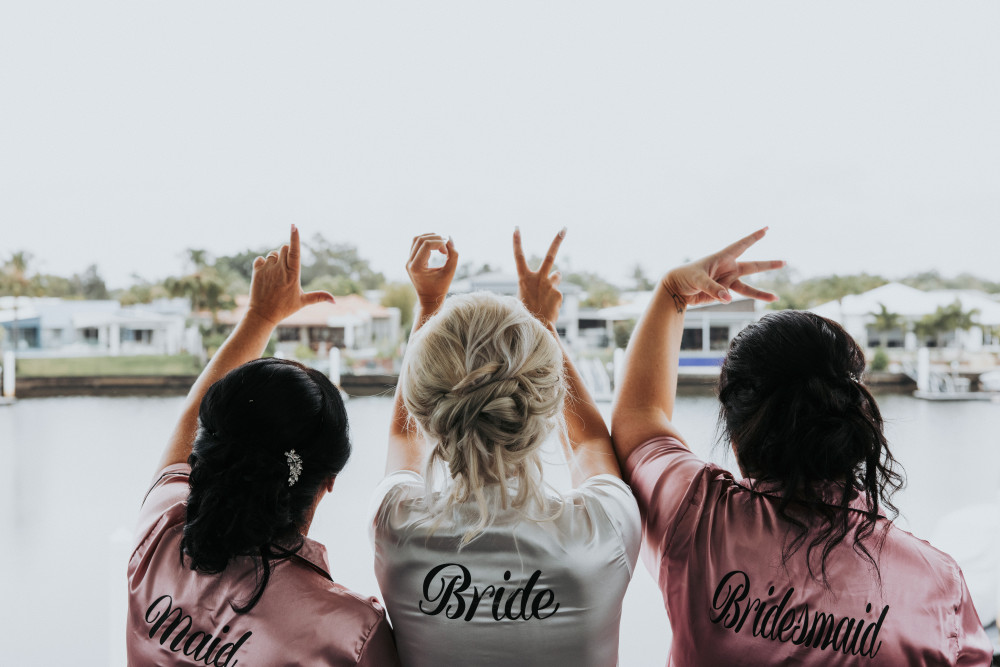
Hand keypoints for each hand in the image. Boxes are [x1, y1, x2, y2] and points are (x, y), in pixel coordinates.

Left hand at [247, 225, 334, 325]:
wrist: (262, 315)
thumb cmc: (284, 308)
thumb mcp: (303, 302)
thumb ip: (319, 297)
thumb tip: (334, 301)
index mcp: (293, 275)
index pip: (295, 251)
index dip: (295, 238)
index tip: (294, 225)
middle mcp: (280, 270)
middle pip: (284, 248)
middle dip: (286, 253)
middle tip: (285, 268)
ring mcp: (268, 270)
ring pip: (273, 253)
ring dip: (275, 259)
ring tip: (275, 275)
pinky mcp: (257, 272)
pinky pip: (260, 258)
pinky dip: (263, 263)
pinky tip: (265, 274)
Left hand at [406, 233, 457, 311]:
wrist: (429, 299)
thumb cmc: (440, 288)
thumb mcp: (450, 272)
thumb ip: (453, 255)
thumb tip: (449, 238)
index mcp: (416, 267)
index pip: (426, 244)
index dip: (439, 243)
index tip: (447, 252)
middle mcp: (409, 263)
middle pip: (420, 239)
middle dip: (436, 238)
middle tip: (446, 247)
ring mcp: (408, 261)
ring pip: (416, 239)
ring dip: (430, 237)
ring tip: (442, 244)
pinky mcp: (411, 260)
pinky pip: (416, 244)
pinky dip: (427, 242)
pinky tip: (436, 247)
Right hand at [513, 227, 564, 326]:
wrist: (536, 328)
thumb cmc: (527, 312)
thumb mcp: (526, 295)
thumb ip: (541, 282)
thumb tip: (559, 272)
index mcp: (524, 278)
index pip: (518, 257)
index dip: (517, 242)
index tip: (516, 228)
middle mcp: (538, 278)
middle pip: (549, 256)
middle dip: (557, 241)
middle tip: (564, 228)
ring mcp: (549, 285)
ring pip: (556, 276)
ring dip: (553, 281)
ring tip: (546, 296)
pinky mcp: (558, 293)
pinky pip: (557, 291)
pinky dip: (554, 298)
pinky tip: (549, 307)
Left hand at [663, 227, 784, 309]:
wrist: (676, 289)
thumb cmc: (684, 277)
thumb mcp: (698, 280)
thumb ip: (713, 289)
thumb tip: (728, 299)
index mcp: (722, 258)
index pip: (742, 245)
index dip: (754, 237)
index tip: (766, 229)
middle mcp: (728, 268)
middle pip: (753, 266)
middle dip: (769, 264)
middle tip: (785, 262)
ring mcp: (726, 281)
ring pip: (748, 288)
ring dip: (761, 293)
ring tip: (776, 298)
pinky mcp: (722, 293)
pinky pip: (733, 297)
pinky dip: (730, 300)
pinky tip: (722, 299)